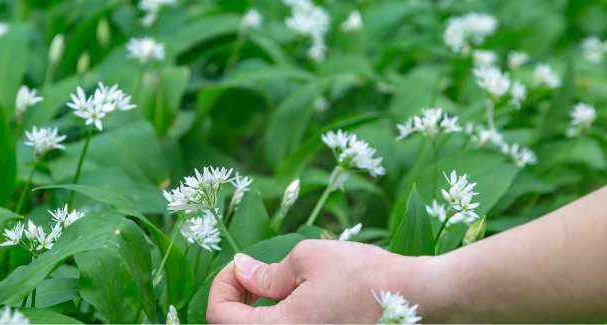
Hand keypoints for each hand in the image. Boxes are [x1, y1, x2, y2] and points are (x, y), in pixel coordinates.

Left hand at [206, 239, 424, 323]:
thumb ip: (266, 272)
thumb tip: (242, 271)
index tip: (239, 265)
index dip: (220, 284)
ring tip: (276, 283)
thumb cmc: (362, 275)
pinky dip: (281, 316)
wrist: (413, 298)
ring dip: (257, 309)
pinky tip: (297, 296)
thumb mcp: (307, 259)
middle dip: (236, 298)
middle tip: (252, 273)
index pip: (219, 316)